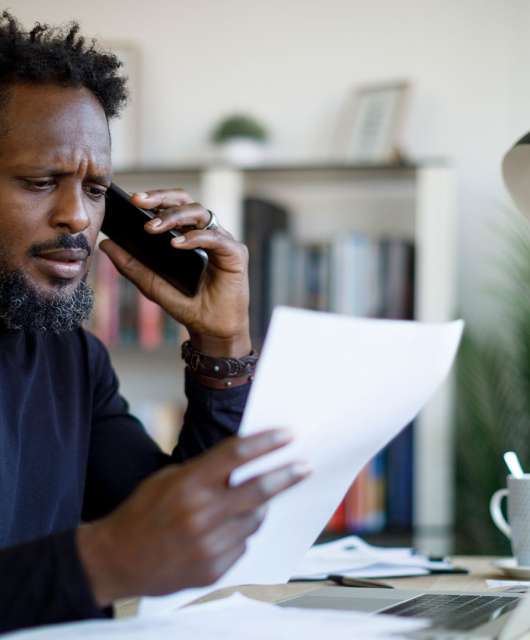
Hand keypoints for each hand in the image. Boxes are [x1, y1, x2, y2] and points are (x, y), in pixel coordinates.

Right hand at [77, 429, 309, 604]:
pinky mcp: (212, 571)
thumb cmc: (143, 512)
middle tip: (304, 466)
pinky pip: (241, 545)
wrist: (116, 560)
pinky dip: (239, 534)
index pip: (236, 455)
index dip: (266, 443)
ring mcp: (208, 546)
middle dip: (286, 475)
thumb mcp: (168, 479)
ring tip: (251, 502)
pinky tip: (222, 531)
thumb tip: (245, 464)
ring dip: (259, 508)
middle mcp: (201, 514)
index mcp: (188, 484)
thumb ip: (206, 472)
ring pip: (255, 520)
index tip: (288, 435)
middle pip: (258, 490)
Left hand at [99, 188, 250, 356]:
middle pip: (186, 201)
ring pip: (200, 213)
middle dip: (161, 197)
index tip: (131, 200)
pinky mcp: (236, 253)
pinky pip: (215, 238)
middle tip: (138, 202)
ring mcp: (222, 241)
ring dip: (173, 216)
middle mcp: (206, 232)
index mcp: (189, 234)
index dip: (154, 198)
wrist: (211, 330)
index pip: (172, 205)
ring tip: (152, 227)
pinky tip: (177, 244)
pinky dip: (195, 238)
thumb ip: (130, 265)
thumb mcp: (151, 284)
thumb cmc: (187, 304)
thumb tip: (105, 244)